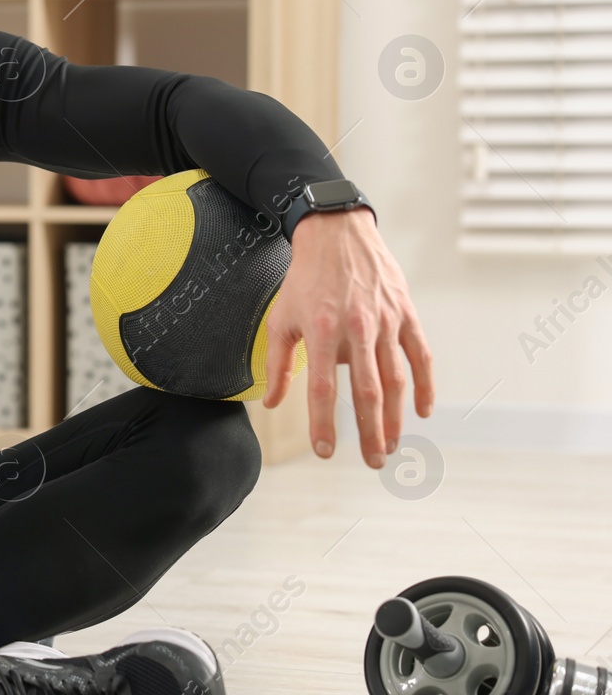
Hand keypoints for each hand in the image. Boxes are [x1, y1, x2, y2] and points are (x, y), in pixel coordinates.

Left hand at [261, 208, 433, 467]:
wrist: (337, 234)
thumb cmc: (304, 279)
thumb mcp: (281, 318)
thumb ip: (277, 364)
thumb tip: (271, 403)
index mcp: (321, 332)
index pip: (321, 389)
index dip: (323, 424)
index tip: (325, 451)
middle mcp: (356, 329)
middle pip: (366, 392)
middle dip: (369, 431)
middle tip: (374, 461)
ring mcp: (385, 322)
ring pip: (396, 379)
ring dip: (396, 416)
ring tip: (391, 444)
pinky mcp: (405, 314)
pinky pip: (420, 356)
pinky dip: (424, 385)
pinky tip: (422, 410)